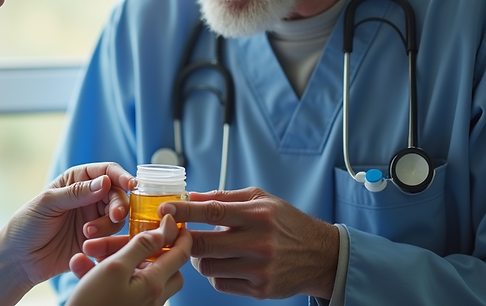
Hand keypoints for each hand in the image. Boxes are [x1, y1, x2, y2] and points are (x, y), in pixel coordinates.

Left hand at [3, 162, 133, 287]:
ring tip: (86, 234)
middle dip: (119, 205)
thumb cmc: (27, 225)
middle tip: (114, 216)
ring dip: (107, 225)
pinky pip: (113, 238)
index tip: (132, 185)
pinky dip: (108, 241)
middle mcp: (90, 197)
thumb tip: (105, 182)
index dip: (122, 176)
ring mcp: (94, 219)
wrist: (19, 259)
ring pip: (118, 218)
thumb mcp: (48, 203)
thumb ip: (76, 193)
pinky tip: (91, 246)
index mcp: (77, 180)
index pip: (106, 172)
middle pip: (118, 195)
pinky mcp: (96, 241)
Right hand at [67, 214, 190, 305]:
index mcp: (154, 284)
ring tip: (88, 250)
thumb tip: (165, 229)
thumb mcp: (115, 267)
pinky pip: (119, 286)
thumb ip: (141, 246)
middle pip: (164, 267)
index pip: (180, 254)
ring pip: (136, 274)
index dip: (180, 234)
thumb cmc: (93, 305)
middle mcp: (152, 297)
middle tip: (134, 236)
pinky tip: (80, 264)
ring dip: (114, 258)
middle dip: (151, 249)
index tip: (174, 218)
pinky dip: (102, 274)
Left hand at [159, 187, 338, 299]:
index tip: (165, 207)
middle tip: (180, 234)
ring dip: (199, 258)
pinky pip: (221, 284)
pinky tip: (225, 264)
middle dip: (185, 239)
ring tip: (207, 248)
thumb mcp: (260, 200)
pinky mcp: (260, 290)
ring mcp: (259, 269)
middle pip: (203, 245)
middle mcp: (258, 243)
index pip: (212, 212)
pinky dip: (216, 274)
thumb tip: (191, 197)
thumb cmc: (286, 222)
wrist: (320, 255)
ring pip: (208, 267)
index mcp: (257, 215)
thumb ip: (224, 197)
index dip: (184, 211)